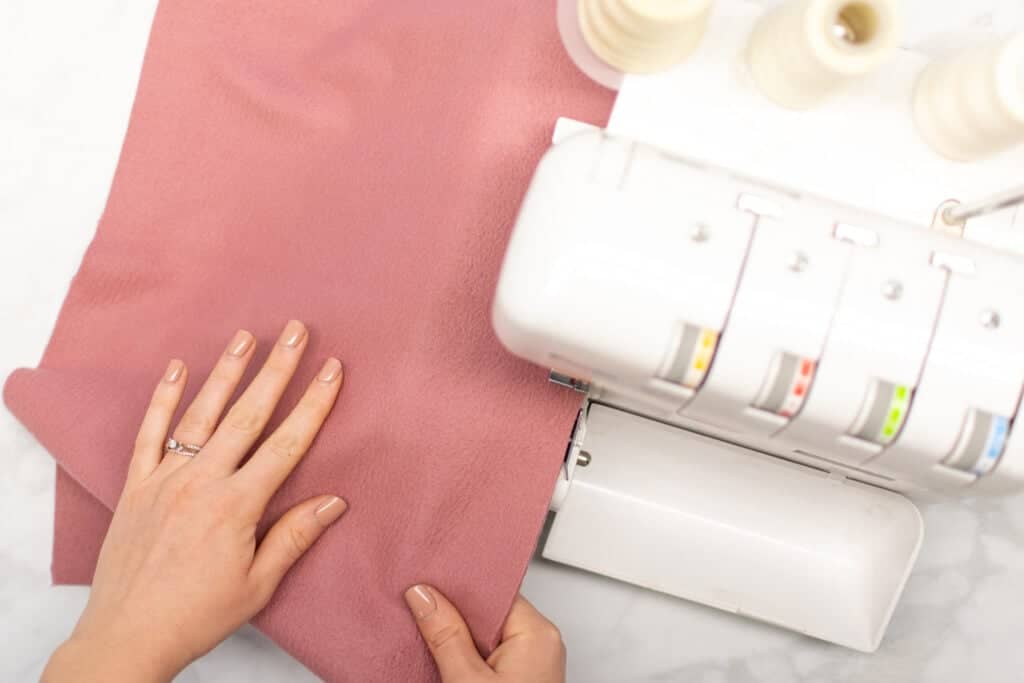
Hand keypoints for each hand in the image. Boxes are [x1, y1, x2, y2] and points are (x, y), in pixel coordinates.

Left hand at [43, 321, 346, 681]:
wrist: (127, 636)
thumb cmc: (196, 614)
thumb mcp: (258, 584)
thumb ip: (294, 536)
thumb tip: (335, 502)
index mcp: (237, 505)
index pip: (286, 443)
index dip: (313, 403)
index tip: (331, 369)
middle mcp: (201, 481)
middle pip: (247, 414)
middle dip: (276, 369)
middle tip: (296, 331)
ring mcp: (165, 479)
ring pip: (201, 414)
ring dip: (226, 372)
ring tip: (246, 336)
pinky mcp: (136, 486)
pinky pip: (149, 433)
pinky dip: (162, 398)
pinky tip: (176, 368)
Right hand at [405, 585, 565, 682]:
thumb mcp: (466, 682)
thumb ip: (445, 634)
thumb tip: (424, 595)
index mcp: (537, 633)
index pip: (494, 591)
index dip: (458, 585)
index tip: (425, 579)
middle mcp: (540, 644)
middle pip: (489, 612)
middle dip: (452, 611)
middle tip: (414, 602)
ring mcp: (530, 665)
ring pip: (485, 636)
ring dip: (453, 636)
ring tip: (420, 628)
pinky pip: (488, 657)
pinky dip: (462, 656)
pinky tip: (437, 656)